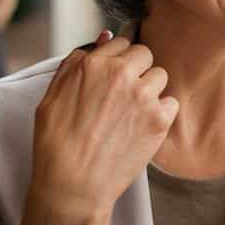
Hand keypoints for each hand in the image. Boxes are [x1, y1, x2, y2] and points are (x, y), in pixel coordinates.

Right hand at [29, 31, 179, 216]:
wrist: (72, 184)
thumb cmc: (56, 142)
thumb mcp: (52, 95)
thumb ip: (76, 62)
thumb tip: (104, 39)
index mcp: (93, 64)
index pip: (120, 41)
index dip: (118, 57)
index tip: (116, 72)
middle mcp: (121, 74)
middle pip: (144, 53)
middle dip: (136, 68)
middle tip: (124, 93)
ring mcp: (143, 96)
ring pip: (160, 75)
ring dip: (150, 88)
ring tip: (133, 112)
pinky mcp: (159, 119)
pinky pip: (171, 102)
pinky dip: (162, 112)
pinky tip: (144, 125)